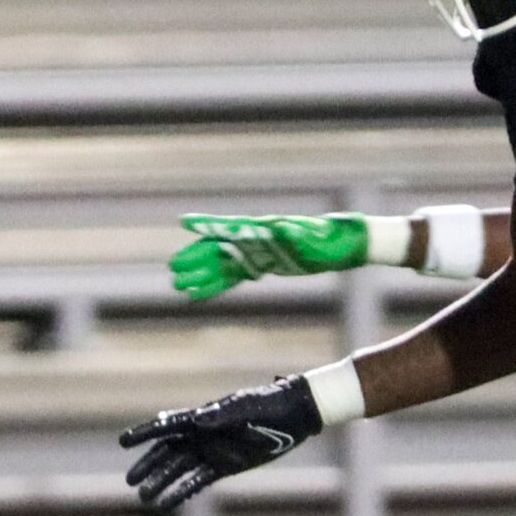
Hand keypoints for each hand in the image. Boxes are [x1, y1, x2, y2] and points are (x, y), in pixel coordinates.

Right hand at [119, 376, 323, 510]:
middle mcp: (200, 435)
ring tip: (144, 498)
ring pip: (179, 470)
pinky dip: (182, 492)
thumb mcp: (246, 406)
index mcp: (201, 417)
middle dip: (148, 466)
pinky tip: (167, 503)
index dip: (145, 433)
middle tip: (130, 481)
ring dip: (162, 483)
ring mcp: (211, 452)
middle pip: (167, 452)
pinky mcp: (223, 467)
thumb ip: (221, 414)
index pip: (167, 426)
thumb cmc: (267, 405)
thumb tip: (198, 419)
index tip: (123, 442)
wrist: (291, 415)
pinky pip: (197, 481)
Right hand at [169, 214, 375, 300]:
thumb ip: (295, 233)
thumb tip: (281, 227)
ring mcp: (257, 254)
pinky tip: (200, 293)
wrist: (342, 246)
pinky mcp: (263, 267)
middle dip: (195, 258)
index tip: (185, 222)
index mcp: (263, 229)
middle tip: (173, 268)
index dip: (207, 224)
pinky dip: (216, 285)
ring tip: (179, 286)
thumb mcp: (314, 237)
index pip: (230, 226)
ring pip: (221, 266)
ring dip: (201, 276)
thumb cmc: (329, 238)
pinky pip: (233, 277)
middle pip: (218, 248)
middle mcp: (255, 240)